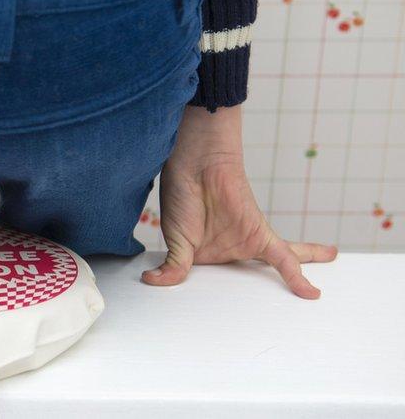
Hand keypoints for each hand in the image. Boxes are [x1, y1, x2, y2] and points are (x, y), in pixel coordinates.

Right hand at [142, 105, 337, 298]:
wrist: (197, 166)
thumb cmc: (182, 196)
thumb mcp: (176, 240)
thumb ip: (174, 265)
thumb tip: (153, 281)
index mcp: (207, 257)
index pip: (221, 285)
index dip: (223, 296)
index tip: (227, 302)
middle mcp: (230, 252)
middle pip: (256, 278)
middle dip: (274, 287)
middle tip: (296, 303)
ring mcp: (246, 244)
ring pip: (277, 270)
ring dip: (296, 281)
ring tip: (315, 296)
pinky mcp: (260, 236)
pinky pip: (284, 261)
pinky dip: (295, 278)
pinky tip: (310, 294)